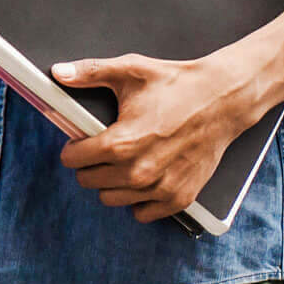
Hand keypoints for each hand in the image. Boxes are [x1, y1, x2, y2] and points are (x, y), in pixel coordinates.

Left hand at [54, 47, 262, 222]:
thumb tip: (59, 73)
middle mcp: (138, 171)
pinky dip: (139, 199)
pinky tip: (144, 178)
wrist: (223, 99)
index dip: (73, 148)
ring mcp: (159, 188)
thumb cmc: (178, 84)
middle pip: (89, 181)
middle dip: (90, 164)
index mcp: (121, 143)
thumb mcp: (130, 71)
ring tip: (124, 161)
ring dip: (111, 183)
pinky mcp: (179, 198)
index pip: (73, 161)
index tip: (80, 142)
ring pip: (111, 199)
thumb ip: (90, 72)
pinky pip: (141, 213)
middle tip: (104, 149)